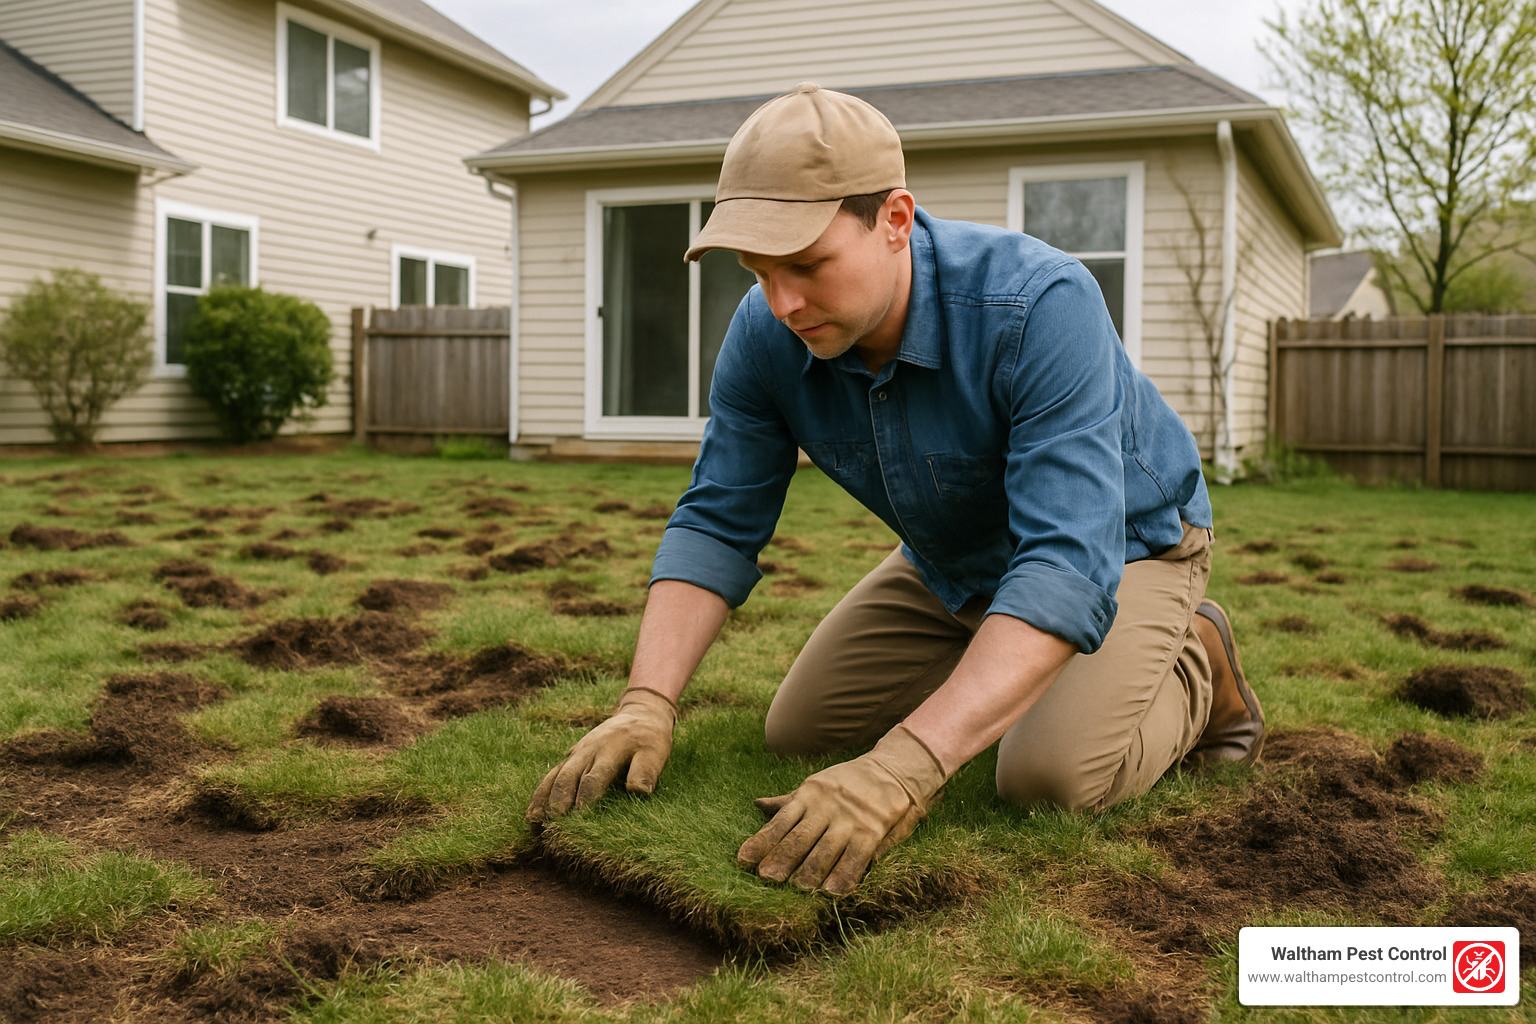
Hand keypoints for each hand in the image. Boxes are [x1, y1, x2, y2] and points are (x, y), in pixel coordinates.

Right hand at [525, 687, 677, 821]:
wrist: (640, 713)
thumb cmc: (650, 738)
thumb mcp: (656, 751)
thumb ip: (646, 770)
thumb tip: (638, 791)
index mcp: (610, 750)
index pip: (594, 777)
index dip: (585, 798)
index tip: (578, 819)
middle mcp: (588, 750)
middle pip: (568, 776)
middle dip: (558, 800)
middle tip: (551, 824)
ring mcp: (577, 753)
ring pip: (555, 775)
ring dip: (544, 797)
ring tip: (534, 820)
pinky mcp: (572, 757)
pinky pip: (552, 774)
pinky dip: (541, 792)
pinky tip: (533, 812)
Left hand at [736, 724, 946, 894]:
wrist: (895, 768)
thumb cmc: (850, 782)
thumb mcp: (817, 784)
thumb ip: (790, 800)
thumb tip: (758, 805)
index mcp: (809, 795)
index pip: (781, 821)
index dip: (762, 841)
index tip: (743, 860)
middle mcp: (826, 808)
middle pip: (800, 837)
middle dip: (783, 858)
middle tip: (766, 878)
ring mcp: (849, 820)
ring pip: (826, 849)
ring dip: (811, 870)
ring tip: (797, 889)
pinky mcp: (872, 831)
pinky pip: (856, 856)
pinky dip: (845, 874)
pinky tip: (833, 891)